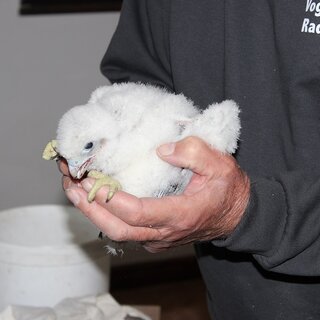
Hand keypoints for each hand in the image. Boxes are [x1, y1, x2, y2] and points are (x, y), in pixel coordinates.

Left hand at [62, 137, 249, 251]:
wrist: (235, 215)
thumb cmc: (227, 190)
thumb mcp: (220, 164)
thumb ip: (194, 153)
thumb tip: (162, 150)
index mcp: (181, 215)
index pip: (138, 213)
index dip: (112, 199)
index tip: (92, 181)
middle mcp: (165, 232)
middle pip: (118, 229)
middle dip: (90, 208)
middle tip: (71, 184)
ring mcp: (158, 237)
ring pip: (117, 231)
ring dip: (93, 211)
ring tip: (74, 188)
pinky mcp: (154, 234)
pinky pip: (124, 228)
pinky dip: (105, 213)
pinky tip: (95, 196)